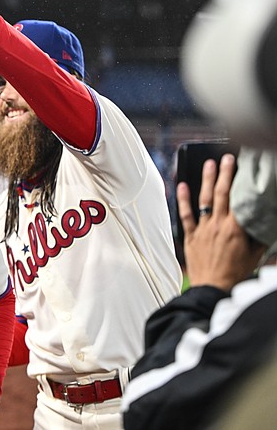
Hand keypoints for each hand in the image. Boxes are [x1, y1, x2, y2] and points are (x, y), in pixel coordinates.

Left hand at [177, 153, 265, 290]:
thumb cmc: (236, 274)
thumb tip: (265, 221)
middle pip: (221, 194)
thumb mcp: (255, 254)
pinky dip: (182, 199)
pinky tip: (182, 185)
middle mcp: (218, 225)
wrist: (213, 289)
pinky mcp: (190, 237)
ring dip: (205, 180)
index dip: (241, 183)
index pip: (239, 199)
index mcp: (236, 229)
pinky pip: (185, 215)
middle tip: (227, 158)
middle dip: (225, 174)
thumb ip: (259, 235)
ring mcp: (202, 230)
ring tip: (208, 164)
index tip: (244, 168)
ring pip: (203, 200)